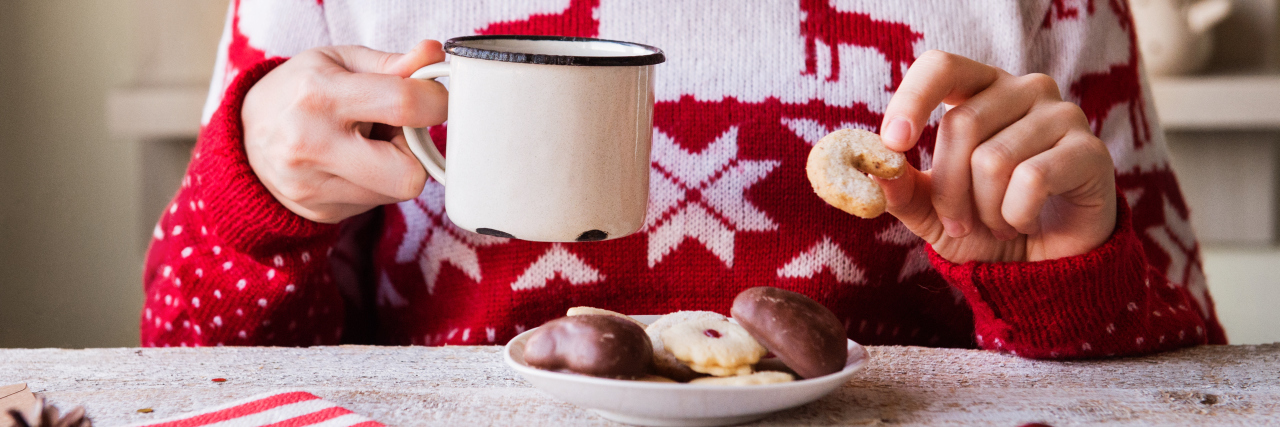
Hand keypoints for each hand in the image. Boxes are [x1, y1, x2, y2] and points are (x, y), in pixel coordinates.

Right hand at [242, 40, 446, 222]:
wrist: (244, 136)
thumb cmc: (300, 91)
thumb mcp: (339, 62)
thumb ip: (391, 63)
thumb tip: (433, 56)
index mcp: (320, 94)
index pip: (404, 105)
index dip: (436, 102)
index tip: (433, 99)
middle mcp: (312, 145)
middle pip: (409, 174)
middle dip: (417, 152)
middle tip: (399, 132)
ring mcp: (313, 186)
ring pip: (398, 192)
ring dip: (396, 167)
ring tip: (367, 145)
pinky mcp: (320, 212)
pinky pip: (377, 203)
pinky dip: (377, 183)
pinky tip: (353, 164)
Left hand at [876, 50, 1115, 262]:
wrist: (1045, 267)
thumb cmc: (985, 227)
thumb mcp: (932, 212)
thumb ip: (902, 189)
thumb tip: (874, 169)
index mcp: (979, 91)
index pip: (941, 66)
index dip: (912, 99)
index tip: (893, 142)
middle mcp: (1024, 89)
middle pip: (962, 124)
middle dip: (949, 190)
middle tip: (960, 222)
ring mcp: (1062, 115)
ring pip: (994, 159)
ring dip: (986, 211)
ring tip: (1001, 223)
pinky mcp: (1091, 151)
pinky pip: (1033, 180)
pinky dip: (1017, 216)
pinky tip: (1028, 223)